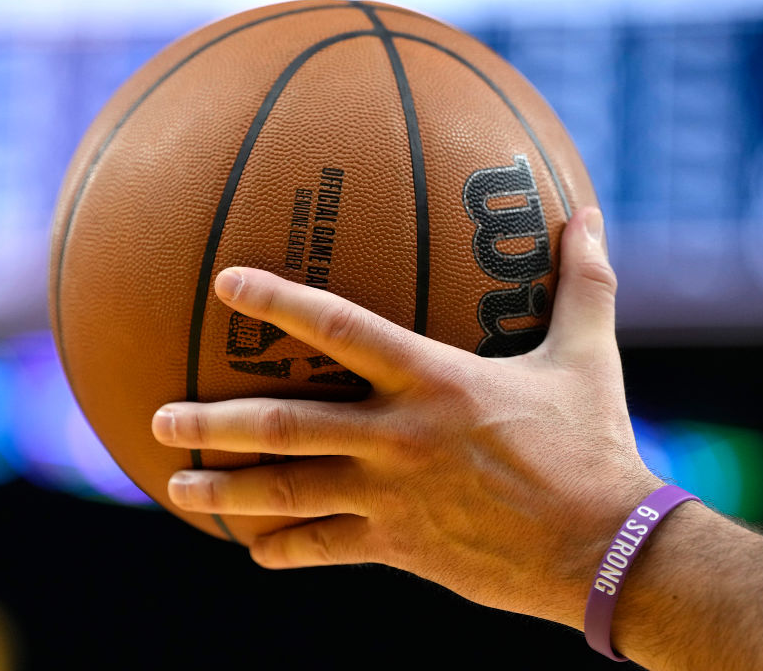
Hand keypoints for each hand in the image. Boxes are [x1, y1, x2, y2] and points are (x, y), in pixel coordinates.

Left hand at [151, 207, 659, 629]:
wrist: (605, 549)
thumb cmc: (595, 445)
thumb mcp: (590, 357)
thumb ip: (582, 283)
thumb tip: (589, 211)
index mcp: (434, 381)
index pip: (340, 329)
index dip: (279, 302)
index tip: (226, 281)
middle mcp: (396, 439)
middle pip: (284, 427)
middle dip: (214, 423)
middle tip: (158, 417)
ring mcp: (389, 499)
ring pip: (288, 496)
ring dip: (226, 493)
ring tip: (175, 488)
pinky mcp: (398, 549)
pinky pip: (325, 550)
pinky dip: (285, 550)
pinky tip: (254, 552)